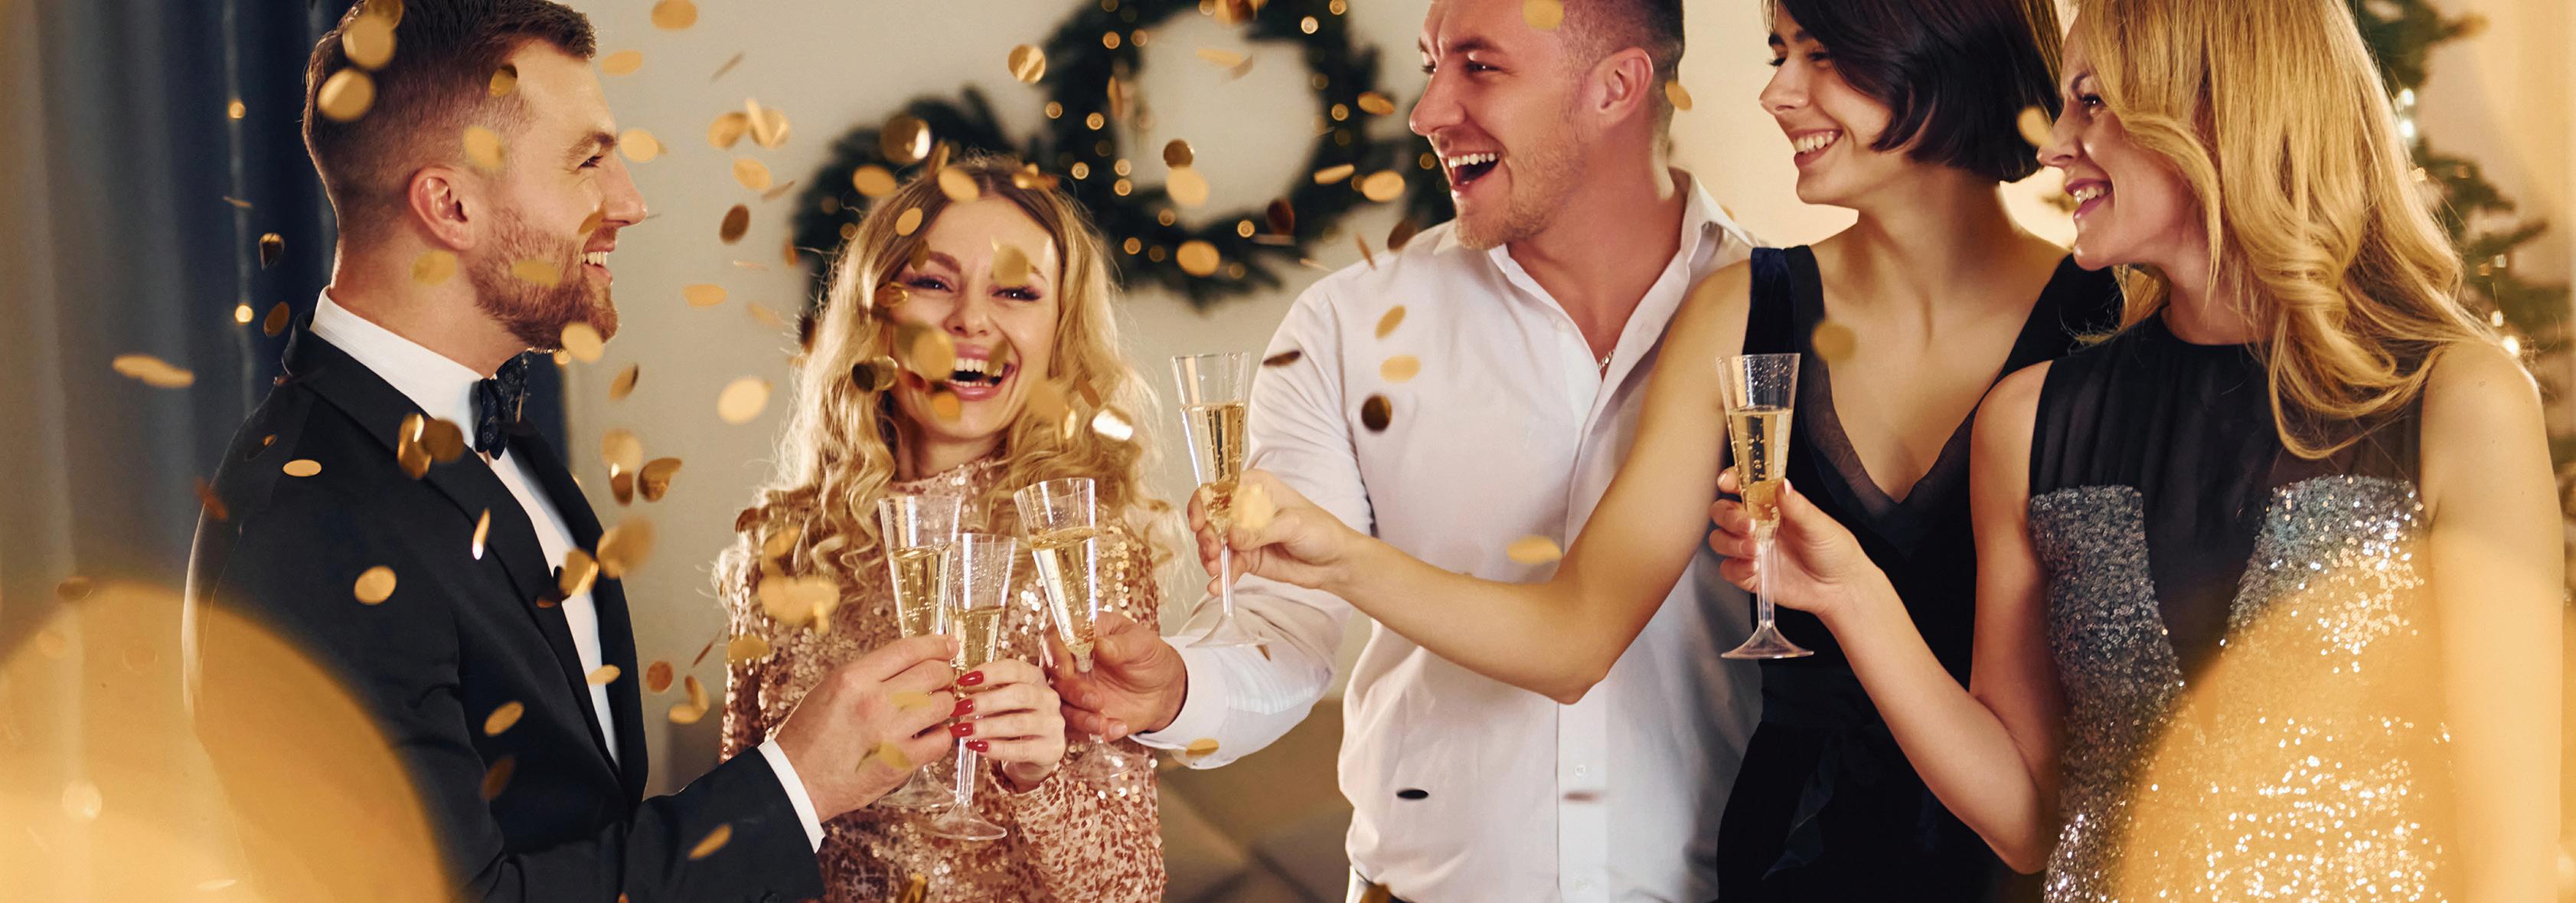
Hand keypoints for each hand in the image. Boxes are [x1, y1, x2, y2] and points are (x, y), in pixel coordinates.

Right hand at [770, 633, 959, 817]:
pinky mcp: (901, 762)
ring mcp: (890, 732)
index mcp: (853, 678)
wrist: (796, 782)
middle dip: (944, 674)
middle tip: (941, 681)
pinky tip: (927, 737)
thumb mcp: (831, 690)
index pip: (908, 649)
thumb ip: (869, 675)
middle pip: (934, 672)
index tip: (948, 645)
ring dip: (943, 705)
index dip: (936, 644)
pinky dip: (940, 736)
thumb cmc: (809, 736)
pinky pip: (941, 740)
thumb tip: (909, 663)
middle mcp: (874, 701)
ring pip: (943, 704)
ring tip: (932, 712)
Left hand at [950, 658, 1065, 787]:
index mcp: (1036, 679)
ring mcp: (1052, 724)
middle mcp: (1048, 698)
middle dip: (985, 701)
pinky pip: (1021, 749)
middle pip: (1018, 695)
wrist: (1034, 753)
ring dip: (986, 726)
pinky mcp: (1051, 749)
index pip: (1015, 669)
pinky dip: (996, 748)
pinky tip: (977, 746)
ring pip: (1018, 723)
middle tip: (960, 708)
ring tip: (963, 730)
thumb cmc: (1013, 719)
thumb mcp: (1003, 701)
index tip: (963, 680)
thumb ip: (986, 692)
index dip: (989, 672)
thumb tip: (957, 692)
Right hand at [1050, 612, 1184, 741]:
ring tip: (1102, 724)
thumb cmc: (1148, 657)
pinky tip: (1116, 728)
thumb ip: (1121, 644)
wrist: (1161, 689)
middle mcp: (1069, 663)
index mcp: (1080, 636)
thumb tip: (1099, 644)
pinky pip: (1073, 728)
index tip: (1066, 670)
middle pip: (1052, 677)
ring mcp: (1071, 691)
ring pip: (1058, 706)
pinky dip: (1091, 732)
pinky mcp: (1078, 714)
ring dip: (1078, 718)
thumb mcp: (1142, 644)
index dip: (1055, 655)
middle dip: (1071, 692)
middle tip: (1096, 701)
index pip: (1053, 639)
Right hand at [1192, 469, 1364, 593]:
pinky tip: (1217, 587)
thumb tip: (1233, 537)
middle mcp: (1244, 509)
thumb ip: (1261, 531)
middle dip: (1207, 536)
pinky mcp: (1245, 558)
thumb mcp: (1294, 525)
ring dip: (1210, 558)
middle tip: (1212, 552)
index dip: (1204, 504)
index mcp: (1256, 488)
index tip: (1200, 523)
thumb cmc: (1321, 532)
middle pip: (1211, 518)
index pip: (1220, 489)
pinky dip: (1220, 577)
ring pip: (1213, 544)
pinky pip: (1226, 567)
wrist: (1334, 563)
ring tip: (1216, 571)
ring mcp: (1242, 535)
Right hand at [1707, 471, 1883, 624]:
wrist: (1840, 588)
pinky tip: (1754, 568)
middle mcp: (1757, 525)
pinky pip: (1728, 569)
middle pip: (1723, 513)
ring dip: (1732, 543)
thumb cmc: (1834, 551)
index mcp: (1772, 506)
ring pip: (1720, 540)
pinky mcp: (1750, 575)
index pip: (1743, 487)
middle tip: (1749, 525)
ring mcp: (1751, 550)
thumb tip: (1782, 485)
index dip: (1731, 480)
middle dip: (1729, 517)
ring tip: (1755, 551)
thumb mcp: (1819, 525)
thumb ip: (1797, 506)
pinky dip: (1736, 568)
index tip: (1727, 482)